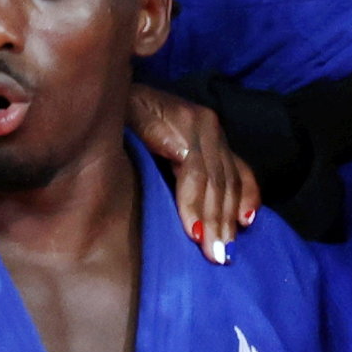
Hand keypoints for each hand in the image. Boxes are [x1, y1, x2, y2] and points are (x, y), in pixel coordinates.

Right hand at [130, 84, 256, 259]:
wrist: (105, 94)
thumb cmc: (126, 124)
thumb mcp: (161, 149)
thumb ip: (182, 172)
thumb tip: (194, 214)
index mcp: (207, 130)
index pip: (237, 169)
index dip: (246, 197)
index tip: (247, 225)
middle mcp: (210, 125)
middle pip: (227, 181)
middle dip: (225, 221)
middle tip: (221, 256)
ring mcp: (199, 124)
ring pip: (215, 181)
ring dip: (212, 220)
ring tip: (210, 250)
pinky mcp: (183, 128)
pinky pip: (194, 174)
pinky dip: (193, 206)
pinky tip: (193, 229)